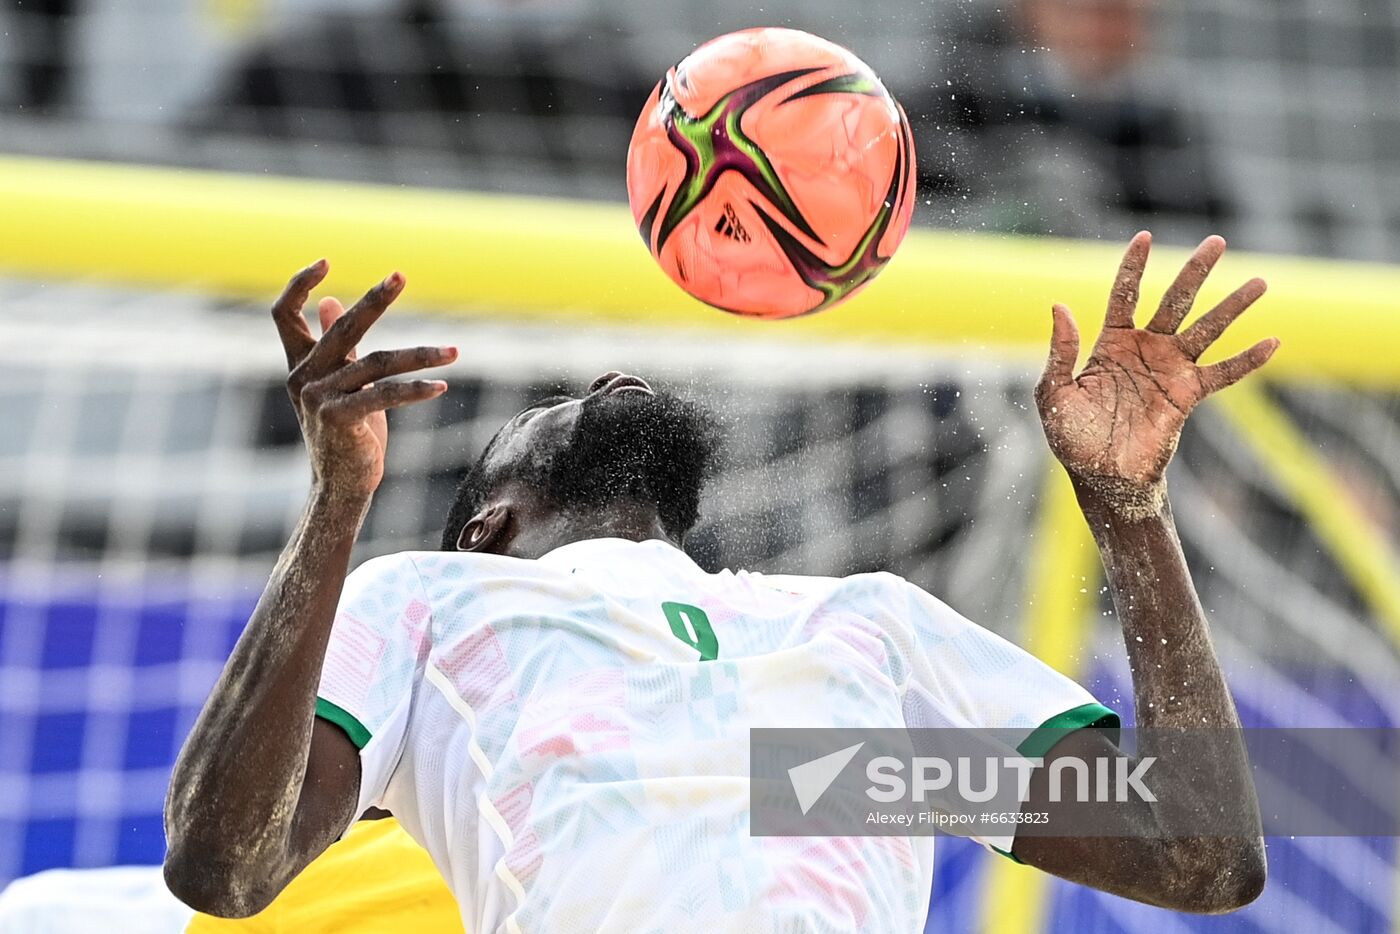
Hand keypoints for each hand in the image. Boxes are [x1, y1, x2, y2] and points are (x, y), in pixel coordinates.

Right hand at [272, 261, 456, 498]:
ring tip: (454, 351)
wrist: (339, 485)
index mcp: (299, 365)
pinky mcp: (340, 419)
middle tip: (400, 275)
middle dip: (375, 299)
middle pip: (343, 327)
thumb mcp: (340, 385)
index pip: (283, 314)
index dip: (299, 285)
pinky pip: (385, 394)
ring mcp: (319, 398)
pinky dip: (416, 390)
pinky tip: (441, 386)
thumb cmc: (345, 433)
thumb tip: (332, 302)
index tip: (324, 261)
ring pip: (378, 362)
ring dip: (421, 355)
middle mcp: (304, 377)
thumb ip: (336, 344)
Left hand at [1034, 232, 1277, 513]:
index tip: (1144, 237)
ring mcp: (1170, 370)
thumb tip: (1059, 306)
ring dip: (1232, 307)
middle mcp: (1145, 349)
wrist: (1101, 476)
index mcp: (1111, 343)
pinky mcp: (1187, 395)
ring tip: (1260, 282)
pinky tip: (1272, 342)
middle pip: (1174, 301)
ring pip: (1206, 329)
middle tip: (1216, 242)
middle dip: (1195, 272)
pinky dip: (1247, 360)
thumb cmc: (1073, 437)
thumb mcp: (1054, 394)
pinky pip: (1223, 373)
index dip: (1133, 267)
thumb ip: (1060, 352)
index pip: (1124, 295)